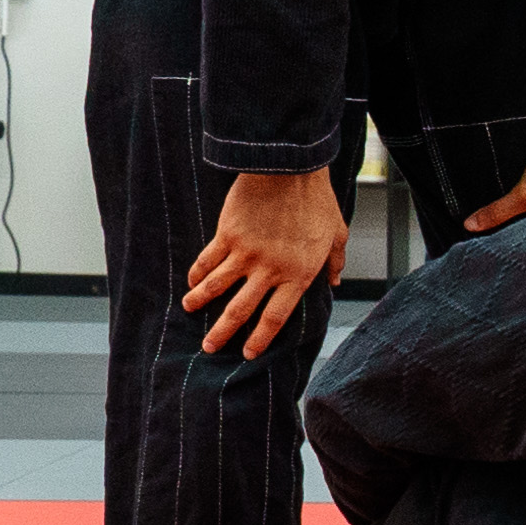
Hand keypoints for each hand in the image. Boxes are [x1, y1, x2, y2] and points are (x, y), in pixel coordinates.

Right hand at [179, 167, 350, 358]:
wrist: (290, 170)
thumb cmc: (317, 201)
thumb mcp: (336, 234)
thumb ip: (334, 261)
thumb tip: (335, 281)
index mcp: (298, 276)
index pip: (275, 318)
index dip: (260, 339)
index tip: (248, 353)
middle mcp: (269, 271)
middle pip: (241, 311)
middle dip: (223, 333)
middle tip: (209, 347)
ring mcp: (246, 254)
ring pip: (216, 288)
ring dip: (200, 302)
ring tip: (189, 310)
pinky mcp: (227, 236)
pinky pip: (207, 261)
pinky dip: (197, 273)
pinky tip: (191, 281)